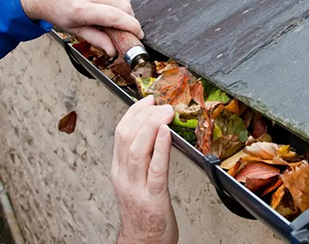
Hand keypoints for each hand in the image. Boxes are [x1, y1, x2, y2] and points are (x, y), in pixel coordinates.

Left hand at [20, 0, 143, 55]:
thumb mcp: (75, 30)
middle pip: (125, 7)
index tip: (138, 34)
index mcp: (81, 8)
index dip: (132, 27)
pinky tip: (109, 1)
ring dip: (124, 8)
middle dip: (129, 19)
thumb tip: (113, 50)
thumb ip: (97, 40)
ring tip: (112, 12)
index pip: (116, 17)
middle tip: (124, 26)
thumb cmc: (58, 10)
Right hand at [111, 96, 178, 243]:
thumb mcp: (135, 180)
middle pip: (126, 137)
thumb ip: (141, 157)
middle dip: (144, 114)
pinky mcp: (153, 198)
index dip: (134, 112)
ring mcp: (137, 187)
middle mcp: (124, 176)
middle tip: (160, 104)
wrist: (143, 242)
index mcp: (119, 169)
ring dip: (152, 126)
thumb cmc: (143, 210)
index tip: (148, 100)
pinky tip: (167, 134)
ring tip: (165, 112)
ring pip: (137, 149)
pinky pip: (156, 169)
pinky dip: (161, 148)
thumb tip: (155, 130)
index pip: (120, 133)